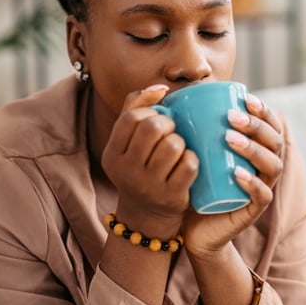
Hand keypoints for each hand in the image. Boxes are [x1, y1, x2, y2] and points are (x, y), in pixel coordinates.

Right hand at [100, 84, 197, 235]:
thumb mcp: (126, 144)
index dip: (149, 110)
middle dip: (167, 123)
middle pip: (152, 128)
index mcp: (113, 154)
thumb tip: (160, 87)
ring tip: (178, 148)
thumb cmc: (139, 169)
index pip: (131, 118)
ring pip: (173, 145)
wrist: (145, 217)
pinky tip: (188, 162)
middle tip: (172, 131)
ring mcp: (149, 186)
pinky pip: (189, 165)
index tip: (157, 117)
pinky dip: (193, 159)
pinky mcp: (171, 197)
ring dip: (181, 142)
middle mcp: (126, 171)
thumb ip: (135, 108)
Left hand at [183, 93, 284, 259]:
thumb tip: (169, 96)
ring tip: (230, 139)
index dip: (264, 111)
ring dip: (254, 150)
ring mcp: (262, 188)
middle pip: (274, 141)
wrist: (194, 227)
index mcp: (256, 149)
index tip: (245, 98)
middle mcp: (264, 167)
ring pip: (272, 165)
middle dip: (257, 126)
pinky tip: (238, 173)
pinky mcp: (253, 210)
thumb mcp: (195, 152)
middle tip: (232, 117)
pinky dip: (253, 183)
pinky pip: (262, 195)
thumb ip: (190, 129)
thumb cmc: (196, 183)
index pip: (270, 125)